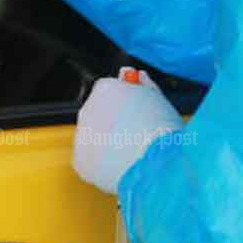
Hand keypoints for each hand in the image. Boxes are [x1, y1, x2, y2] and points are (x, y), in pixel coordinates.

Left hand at [73, 68, 181, 193]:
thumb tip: (138, 78)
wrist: (157, 165)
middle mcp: (87, 108)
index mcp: (105, 88)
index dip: (127, 103)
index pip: (110, 91)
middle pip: (99, 113)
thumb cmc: (162, 132)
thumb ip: (143, 85)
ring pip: (93, 137)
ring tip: (132, 152)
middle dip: (114, 122)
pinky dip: (101, 165)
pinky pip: (90, 161)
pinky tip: (121, 165)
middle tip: (137, 134)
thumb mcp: (158, 98)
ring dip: (107, 143)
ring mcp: (82, 135)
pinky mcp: (81, 161)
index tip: (139, 114)